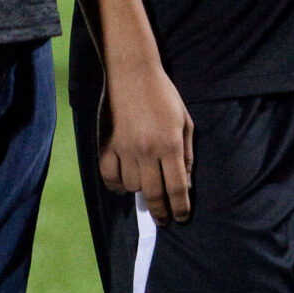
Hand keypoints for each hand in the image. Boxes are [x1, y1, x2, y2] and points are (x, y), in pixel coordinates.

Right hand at [101, 62, 194, 225]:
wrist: (132, 72)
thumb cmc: (164, 94)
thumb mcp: (185, 121)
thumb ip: (187, 154)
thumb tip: (187, 183)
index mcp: (170, 144)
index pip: (177, 188)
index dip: (180, 208)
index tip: (181, 218)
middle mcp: (148, 151)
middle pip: (154, 194)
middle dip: (161, 212)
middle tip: (164, 220)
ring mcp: (124, 149)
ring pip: (132, 187)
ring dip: (141, 191)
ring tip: (147, 187)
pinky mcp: (106, 146)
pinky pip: (109, 177)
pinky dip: (117, 186)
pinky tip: (124, 185)